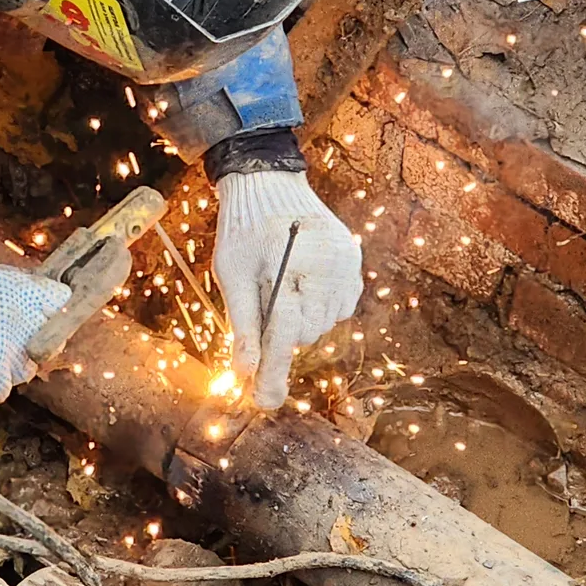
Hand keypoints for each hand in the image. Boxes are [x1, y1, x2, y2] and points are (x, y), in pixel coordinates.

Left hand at [214, 170, 361, 408]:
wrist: (268, 184)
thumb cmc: (242, 229)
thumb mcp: (231, 275)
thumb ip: (241, 325)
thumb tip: (244, 372)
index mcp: (288, 269)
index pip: (283, 335)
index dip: (272, 372)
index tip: (264, 401)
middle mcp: (326, 268)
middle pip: (304, 333)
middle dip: (280, 332)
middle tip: (262, 304)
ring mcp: (345, 265)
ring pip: (323, 323)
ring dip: (301, 318)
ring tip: (281, 284)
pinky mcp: (354, 263)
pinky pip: (340, 307)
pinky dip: (320, 305)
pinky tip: (303, 283)